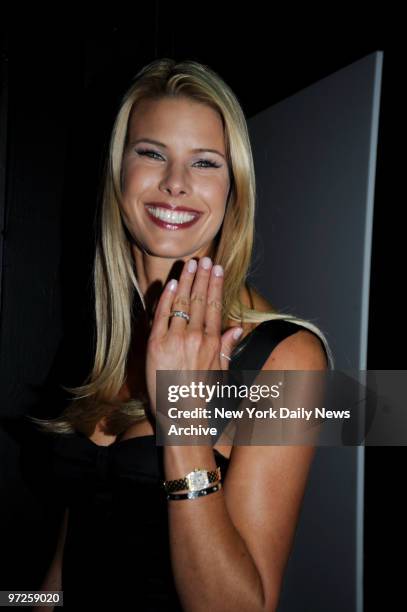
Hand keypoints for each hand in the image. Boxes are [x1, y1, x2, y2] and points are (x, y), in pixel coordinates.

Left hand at [145, 256, 243, 416]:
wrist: (180, 412)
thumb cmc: (201, 393)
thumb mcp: (219, 370)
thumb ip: (227, 346)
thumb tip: (237, 328)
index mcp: (212, 342)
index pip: (215, 306)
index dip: (216, 285)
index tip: (217, 270)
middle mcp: (196, 337)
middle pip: (200, 300)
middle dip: (203, 278)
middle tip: (205, 259)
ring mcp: (176, 339)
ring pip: (183, 304)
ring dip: (188, 281)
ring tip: (191, 264)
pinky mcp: (156, 344)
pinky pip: (162, 315)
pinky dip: (167, 298)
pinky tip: (173, 284)